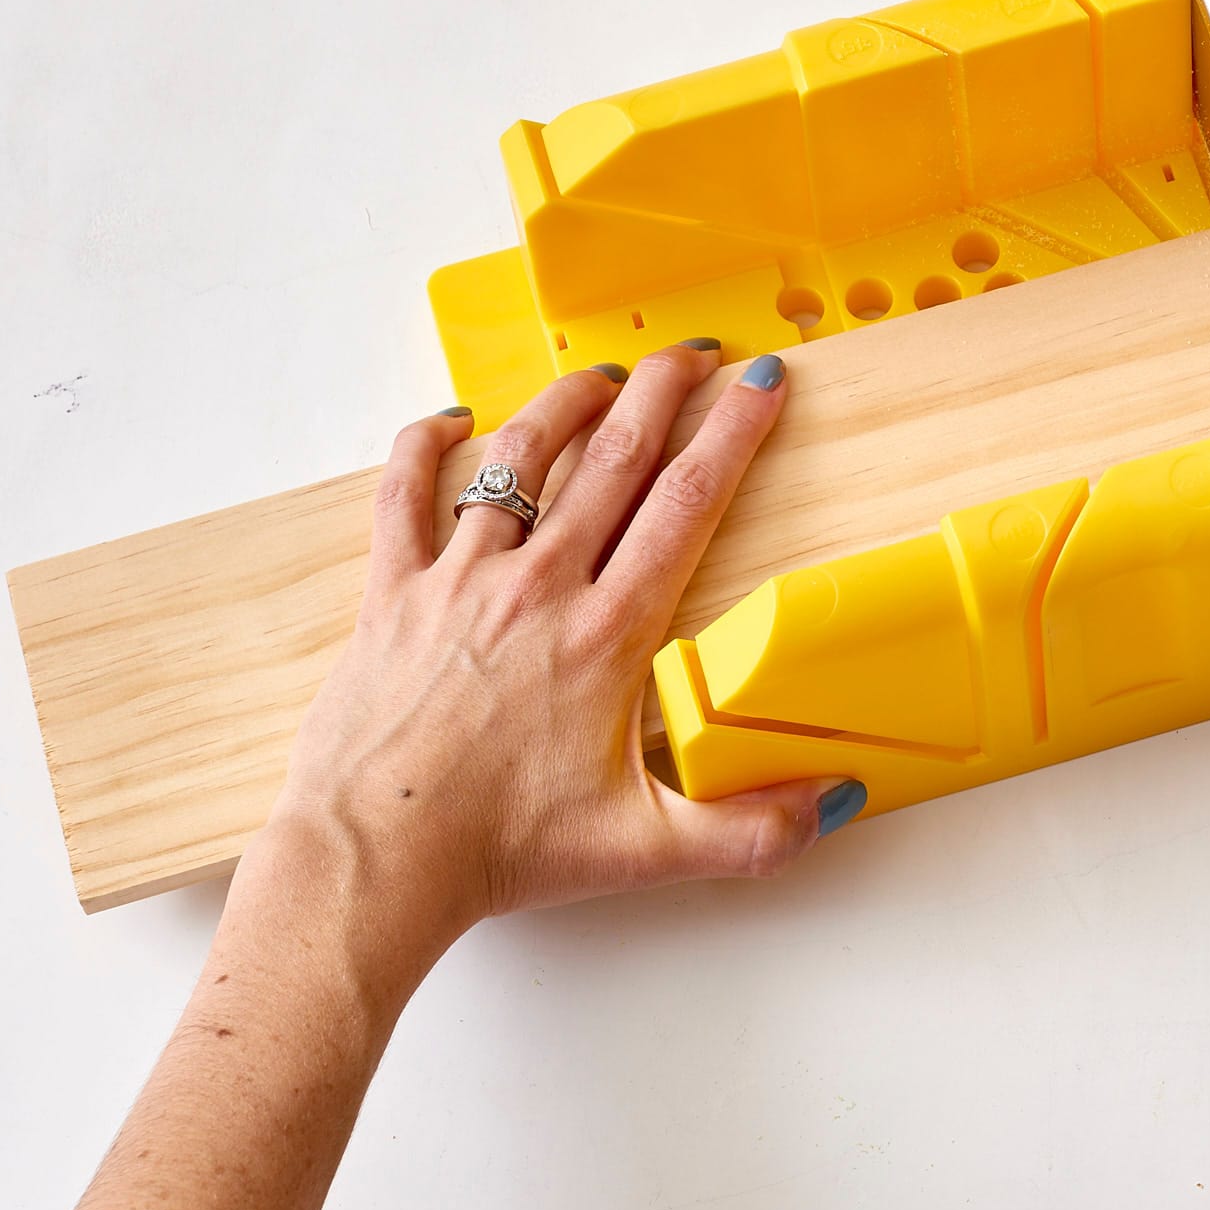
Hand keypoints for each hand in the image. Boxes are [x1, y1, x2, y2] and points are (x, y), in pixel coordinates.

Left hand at [257, 341, 853, 984]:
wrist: (377, 858)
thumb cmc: (501, 850)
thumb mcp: (646, 850)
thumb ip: (751, 830)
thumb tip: (832, 803)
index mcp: (608, 635)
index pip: (688, 505)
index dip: (732, 434)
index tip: (760, 386)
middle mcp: (539, 587)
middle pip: (615, 458)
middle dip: (663, 390)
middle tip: (694, 351)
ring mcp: (460, 581)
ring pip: (521, 459)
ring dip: (566, 405)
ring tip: (601, 376)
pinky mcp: (394, 593)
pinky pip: (404, 494)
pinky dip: (425, 446)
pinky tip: (450, 421)